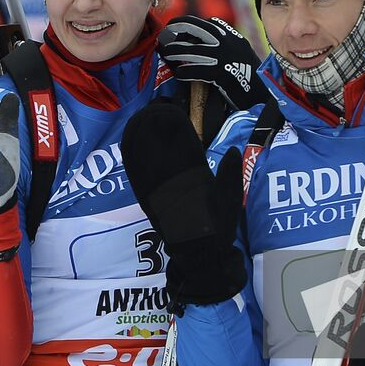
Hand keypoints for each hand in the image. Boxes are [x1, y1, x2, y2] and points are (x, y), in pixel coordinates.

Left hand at [121, 101, 245, 306]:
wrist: (198, 254)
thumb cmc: (217, 228)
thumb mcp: (229, 199)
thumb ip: (230, 174)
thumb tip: (234, 151)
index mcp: (193, 178)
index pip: (184, 148)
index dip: (177, 129)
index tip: (173, 112)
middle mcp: (172, 182)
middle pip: (161, 151)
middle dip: (156, 131)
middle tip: (153, 111)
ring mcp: (158, 192)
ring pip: (147, 161)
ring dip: (142, 143)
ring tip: (140, 122)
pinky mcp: (149, 201)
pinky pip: (139, 177)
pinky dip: (134, 161)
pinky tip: (130, 148)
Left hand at [157, 16, 264, 111]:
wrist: (262, 92)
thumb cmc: (250, 74)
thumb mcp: (241, 52)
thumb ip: (226, 43)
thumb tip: (206, 39)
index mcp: (232, 36)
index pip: (208, 22)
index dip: (190, 23)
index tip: (178, 27)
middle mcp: (227, 42)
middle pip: (196, 29)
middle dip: (178, 28)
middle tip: (165, 34)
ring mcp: (222, 57)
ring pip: (191, 50)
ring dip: (174, 51)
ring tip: (165, 53)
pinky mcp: (219, 73)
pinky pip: (195, 70)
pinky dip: (184, 72)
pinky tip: (178, 73)